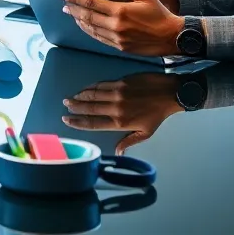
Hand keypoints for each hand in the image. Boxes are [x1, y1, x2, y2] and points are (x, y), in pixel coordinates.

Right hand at [61, 75, 185, 152]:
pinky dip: (91, 87)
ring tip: (70, 98)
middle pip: (89, 108)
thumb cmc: (158, 115)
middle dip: (74, 108)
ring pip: (93, 95)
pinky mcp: (120, 82)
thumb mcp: (146, 133)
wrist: (169, 93)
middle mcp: (116, 108)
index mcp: (120, 123)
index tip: (67, 120)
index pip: (94, 123)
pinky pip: (101, 85)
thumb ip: (129, 141)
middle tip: (64, 107)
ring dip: (80, 96)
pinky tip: (85, 89)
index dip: (78, 122)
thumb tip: (118, 152)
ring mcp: (117, 93)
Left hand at [62, 0, 183, 56]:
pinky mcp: (120, 47)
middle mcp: (116, 26)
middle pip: (88, 17)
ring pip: (92, 29)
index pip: (92, 3)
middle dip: (73, 10)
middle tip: (64, 5)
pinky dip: (90, 31)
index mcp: (120, 11)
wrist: (171, 37)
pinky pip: (100, 38)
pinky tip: (86, 27)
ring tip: (72, 15)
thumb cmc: (160, 15)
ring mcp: (117, 38)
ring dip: (79, 21)